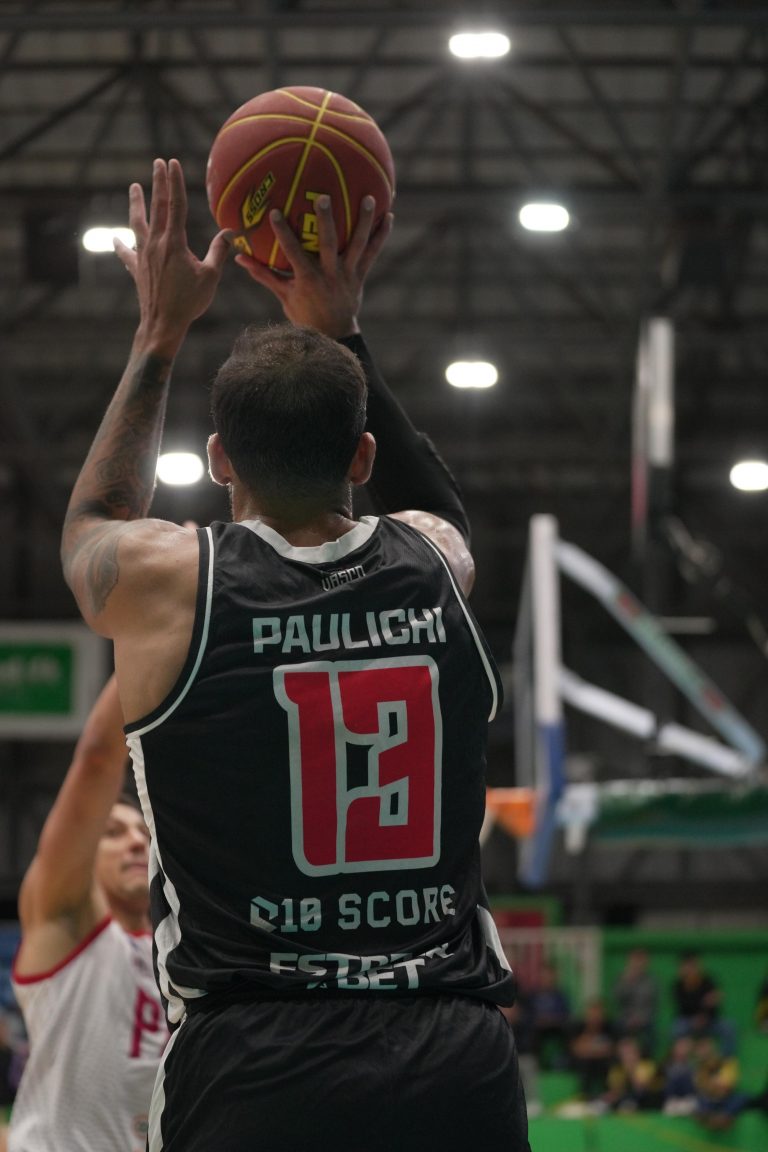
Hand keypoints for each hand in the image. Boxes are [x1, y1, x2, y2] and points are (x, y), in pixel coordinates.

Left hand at [114, 159, 230, 354]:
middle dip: (158, 183)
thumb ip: (218, 252)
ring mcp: (143, 256)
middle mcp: (156, 244)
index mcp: (174, 243)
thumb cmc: (189, 302)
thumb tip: (230, 233)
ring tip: (134, 187)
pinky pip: (127, 253)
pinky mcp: (137, 270)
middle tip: (157, 163)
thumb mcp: (210, 277)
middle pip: (157, 207)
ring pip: (137, 223)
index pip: (176, 205)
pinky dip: (121, 245)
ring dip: (136, 204)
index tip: (172, 162)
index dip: (175, 182)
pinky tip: (115, 239)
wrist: (163, 325)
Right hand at [235, 194, 392, 337]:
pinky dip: (381, 235)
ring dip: (363, 221)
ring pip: (356, 245)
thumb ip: (264, 274)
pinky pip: (372, 253)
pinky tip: (388, 216)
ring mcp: (347, 275)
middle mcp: (329, 275)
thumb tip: (239, 257)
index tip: (275, 211)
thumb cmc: (305, 314)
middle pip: (327, 243)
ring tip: (368, 197)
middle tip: (324, 197)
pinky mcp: (360, 275)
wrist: (334, 334)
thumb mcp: (283, 296)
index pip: (292, 252)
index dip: (284, 233)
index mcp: (307, 279)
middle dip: (325, 220)